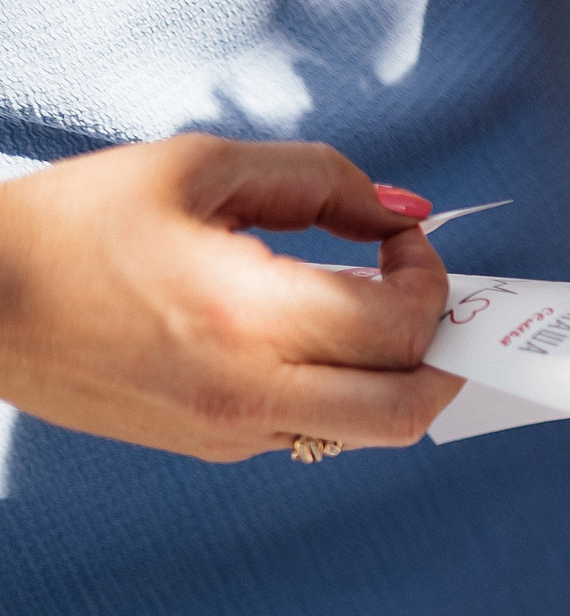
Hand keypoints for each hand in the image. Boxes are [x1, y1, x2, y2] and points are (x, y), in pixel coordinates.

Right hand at [0, 137, 457, 461]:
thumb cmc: (76, 223)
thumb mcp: (198, 168)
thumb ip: (318, 180)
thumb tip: (404, 214)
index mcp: (244, 314)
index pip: (396, 324)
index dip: (429, 279)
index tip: (405, 243)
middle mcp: (247, 390)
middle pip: (409, 411)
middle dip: (446, 358)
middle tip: (436, 308)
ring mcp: (232, 431)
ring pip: (369, 434)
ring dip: (399, 380)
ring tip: (380, 321)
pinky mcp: (214, 448)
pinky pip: (312, 430)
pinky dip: (339, 390)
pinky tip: (307, 341)